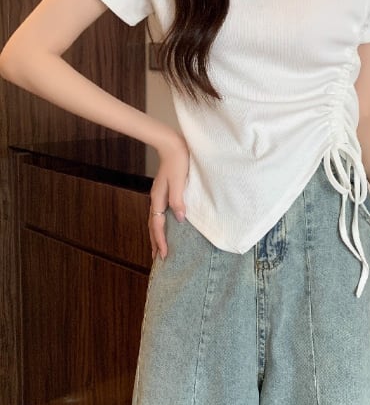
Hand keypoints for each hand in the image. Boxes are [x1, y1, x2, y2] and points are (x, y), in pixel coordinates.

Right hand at [148, 133, 189, 260]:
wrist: (172, 145)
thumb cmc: (178, 161)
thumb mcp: (179, 181)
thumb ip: (178, 200)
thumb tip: (180, 219)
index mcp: (159, 198)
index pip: (157, 225)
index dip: (160, 240)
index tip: (163, 255)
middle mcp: (156, 199)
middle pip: (153, 226)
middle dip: (155, 242)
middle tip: (157, 259)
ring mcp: (159, 195)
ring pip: (156, 220)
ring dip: (156, 235)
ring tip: (158, 248)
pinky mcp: (164, 192)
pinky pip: (160, 213)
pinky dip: (160, 225)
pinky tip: (165, 227)